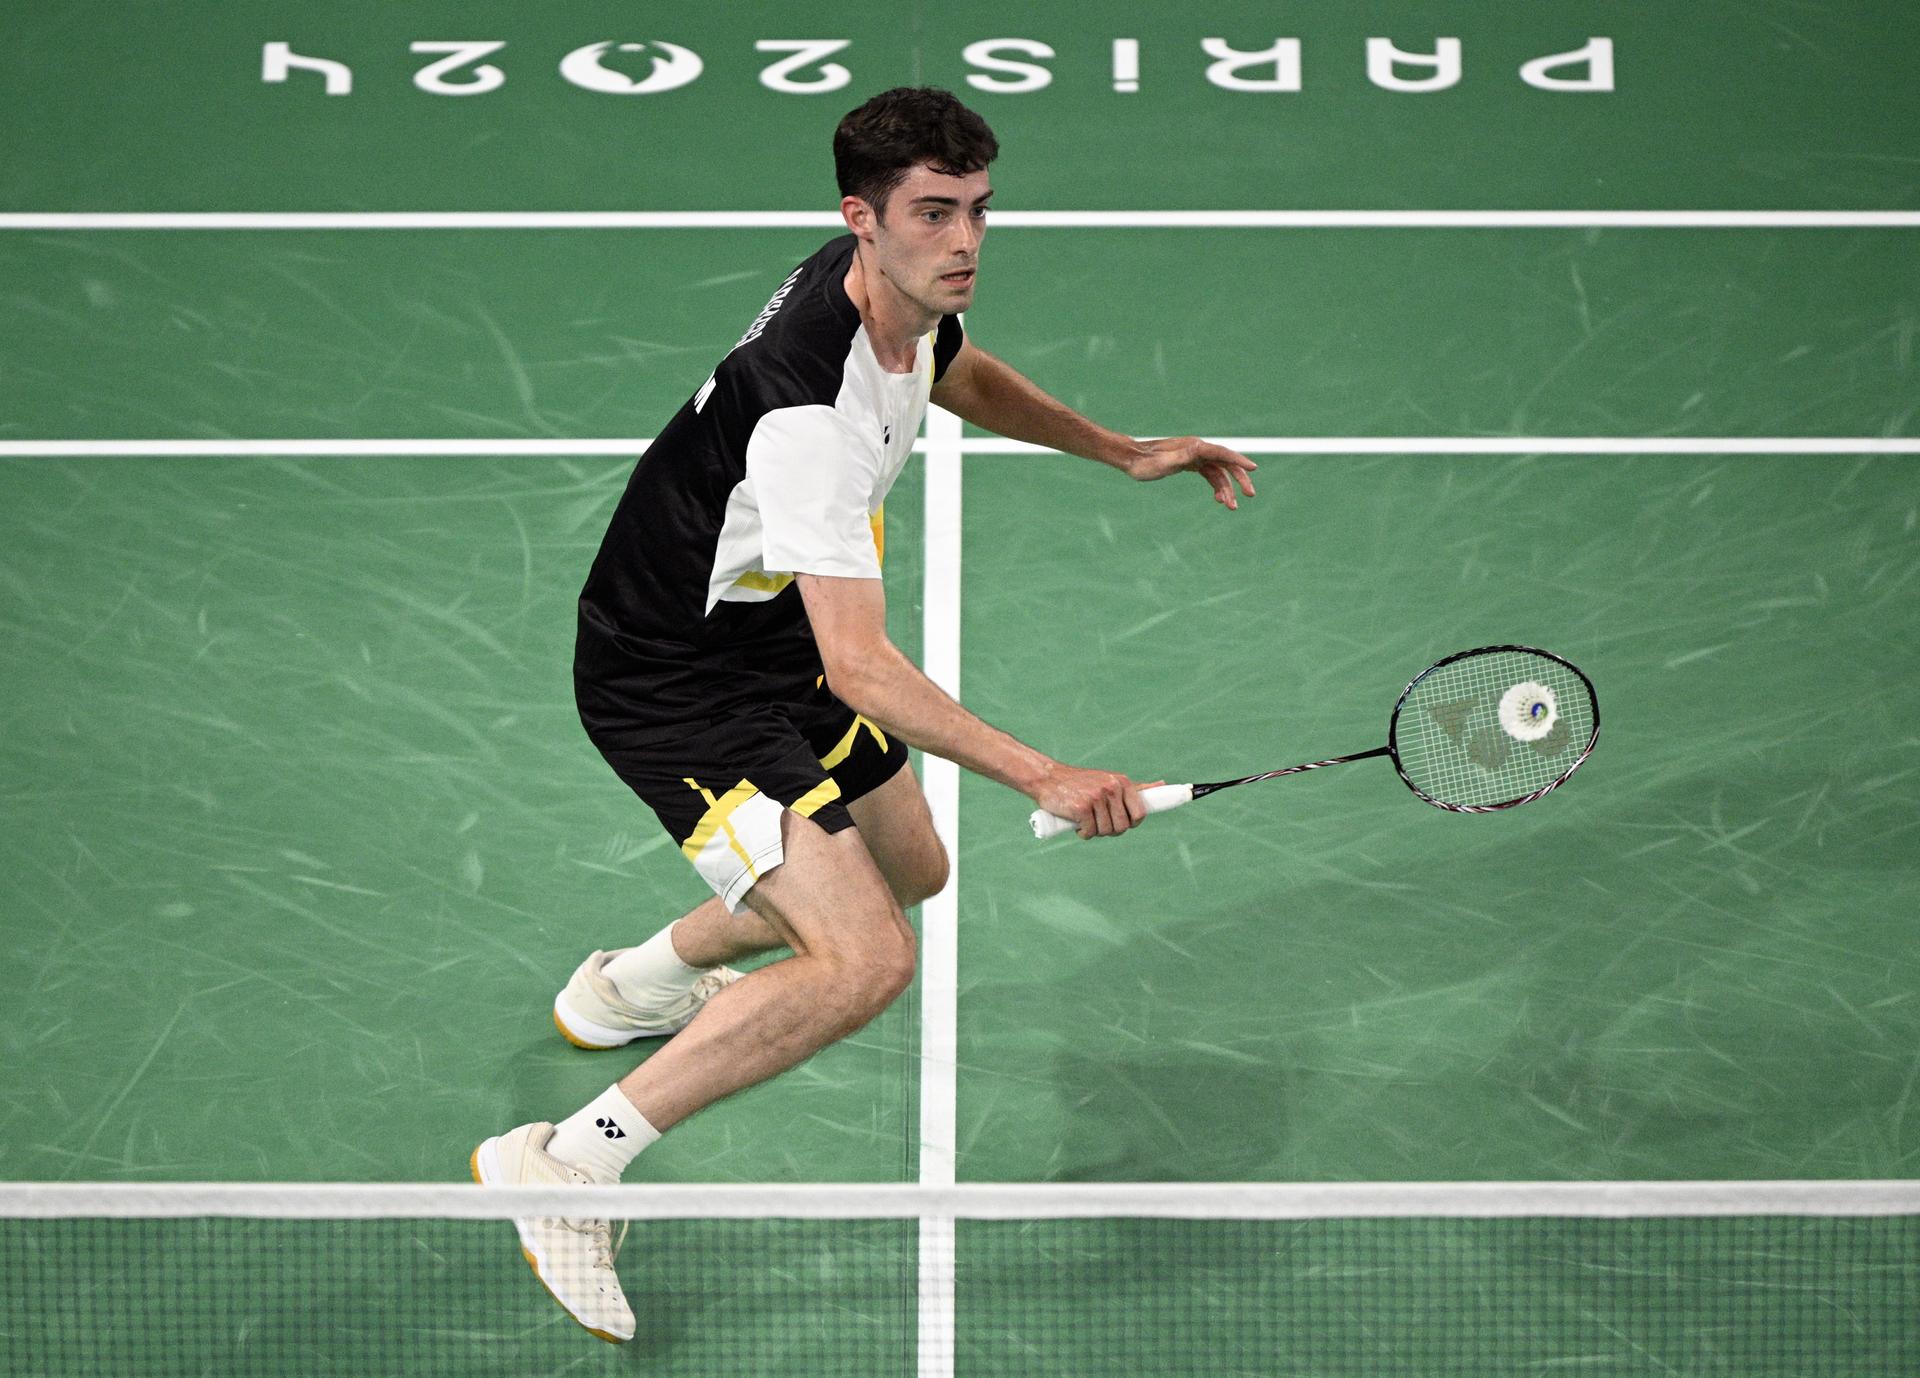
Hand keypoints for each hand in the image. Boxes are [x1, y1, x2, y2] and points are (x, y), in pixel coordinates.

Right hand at [1030, 763, 1156, 839]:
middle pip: (1122, 826)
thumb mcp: (1111, 781)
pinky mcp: (1081, 807)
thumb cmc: (1082, 783)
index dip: (1131, 823)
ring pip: (1106, 831)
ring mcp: (1096, 797)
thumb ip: (1136, 787)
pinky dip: (1083, 833)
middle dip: (1110, 830)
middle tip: (1098, 822)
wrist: (1049, 779)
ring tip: (1086, 821)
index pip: (1140, 813)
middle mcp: (1111, 788)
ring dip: (1095, 832)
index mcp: (1122, 782)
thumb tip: (1162, 785)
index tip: (1120, 822)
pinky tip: (1077, 824)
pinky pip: (1090, 832)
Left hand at [1126, 437, 1257, 509]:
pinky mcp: (1190, 464)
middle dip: (1239, 479)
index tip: (1254, 468)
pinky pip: (1209, 475)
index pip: (1222, 453)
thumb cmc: (1145, 462)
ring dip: (1227, 489)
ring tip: (1232, 507)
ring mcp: (1194, 456)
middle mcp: (1198, 449)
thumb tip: (1200, 447)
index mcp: (1195, 446)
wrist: (1131, 459)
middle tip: (1250, 495)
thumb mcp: (1164, 462)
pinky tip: (1219, 499)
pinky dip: (1216, 487)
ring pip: (1218, 472)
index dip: (1239, 461)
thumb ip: (1183, 456)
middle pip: (1225, 463)